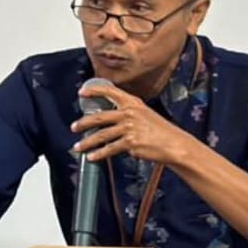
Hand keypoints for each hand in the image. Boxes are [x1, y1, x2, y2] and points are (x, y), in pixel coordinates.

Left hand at [73, 83, 195, 164]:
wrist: (174, 144)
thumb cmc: (159, 130)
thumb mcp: (144, 114)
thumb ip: (126, 113)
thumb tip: (106, 120)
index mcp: (133, 103)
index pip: (110, 91)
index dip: (94, 90)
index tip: (81, 92)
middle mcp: (129, 113)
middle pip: (99, 117)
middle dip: (83, 123)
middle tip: (74, 127)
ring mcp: (129, 128)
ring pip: (101, 135)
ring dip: (87, 142)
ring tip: (78, 147)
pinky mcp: (130, 143)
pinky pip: (109, 149)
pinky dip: (98, 154)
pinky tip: (92, 157)